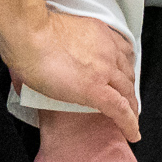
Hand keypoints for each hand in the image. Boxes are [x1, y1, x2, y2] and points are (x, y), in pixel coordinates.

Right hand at [0, 0, 139, 140]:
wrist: (28, 35)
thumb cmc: (30, 30)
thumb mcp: (55, 28)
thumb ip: (58, 40)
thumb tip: (42, 54)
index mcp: (98, 32)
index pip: (121, 50)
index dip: (124, 65)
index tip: (121, 74)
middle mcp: (107, 50)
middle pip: (127, 72)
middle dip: (128, 86)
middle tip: (126, 98)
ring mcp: (104, 70)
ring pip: (127, 91)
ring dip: (131, 105)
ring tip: (131, 118)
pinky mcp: (97, 90)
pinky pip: (120, 109)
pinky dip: (129, 122)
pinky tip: (132, 133)